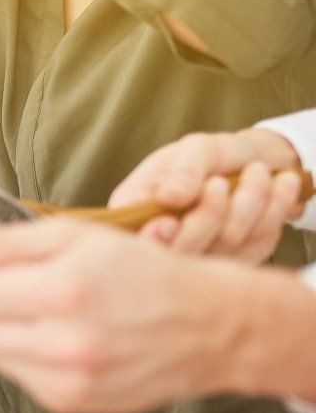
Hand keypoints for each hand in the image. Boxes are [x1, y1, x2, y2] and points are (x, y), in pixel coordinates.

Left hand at [0, 218, 249, 412]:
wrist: (208, 327)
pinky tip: (48, 334)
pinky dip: (17, 351)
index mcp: (62, 292)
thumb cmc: (145, 275)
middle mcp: (63, 345)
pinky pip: (14, 374)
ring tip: (25, 305)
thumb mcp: (72, 235)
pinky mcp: (70, 405)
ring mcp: (66, 382)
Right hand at [110, 129, 307, 262]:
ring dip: (251, 202)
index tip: (170, 221)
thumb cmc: (216, 154)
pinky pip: (260, 246)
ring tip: (259, 170)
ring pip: (227, 246)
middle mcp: (165, 240)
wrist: (255, 162)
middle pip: (185, 248)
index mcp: (136, 210)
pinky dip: (273, 213)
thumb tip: (168, 197)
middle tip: (224, 180)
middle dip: (212, 212)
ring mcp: (202, 257)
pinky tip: (278, 189)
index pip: (135, 238)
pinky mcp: (237, 263)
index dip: (151, 239)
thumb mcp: (196, 149)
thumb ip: (183, 171)